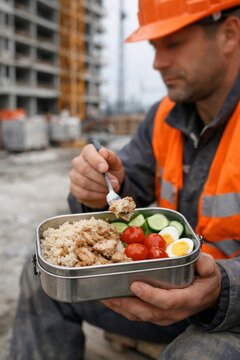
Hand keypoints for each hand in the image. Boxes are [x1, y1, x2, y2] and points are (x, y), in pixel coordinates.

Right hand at [70, 144, 124, 207]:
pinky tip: (103, 194)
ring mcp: (74, 176)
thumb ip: (111, 157)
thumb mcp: (115, 162)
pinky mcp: (74, 188)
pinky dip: (96, 196)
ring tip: (110, 189)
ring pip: (84, 183)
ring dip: (100, 188)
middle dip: (101, 178)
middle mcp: (78, 162)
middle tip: (114, 183)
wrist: (109, 184)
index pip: (88, 152)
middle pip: (85, 169)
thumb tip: (103, 152)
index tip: (105, 168)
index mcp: (88, 152)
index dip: (96, 161)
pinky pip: (83, 194)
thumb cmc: (111, 170)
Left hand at [102, 253, 220, 325]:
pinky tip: (110, 299)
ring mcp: (164, 316)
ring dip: (120, 307)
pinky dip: (122, 308)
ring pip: (139, 315)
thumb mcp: (210, 270)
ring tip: (103, 296)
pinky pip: (137, 315)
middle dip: (126, 304)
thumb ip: (205, 264)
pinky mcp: (156, 315)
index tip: (135, 285)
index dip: (150, 295)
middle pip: (146, 312)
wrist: (208, 297)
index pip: (167, 301)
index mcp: (186, 299)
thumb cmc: (206, 281)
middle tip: (108, 294)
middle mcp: (173, 312)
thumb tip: (198, 258)